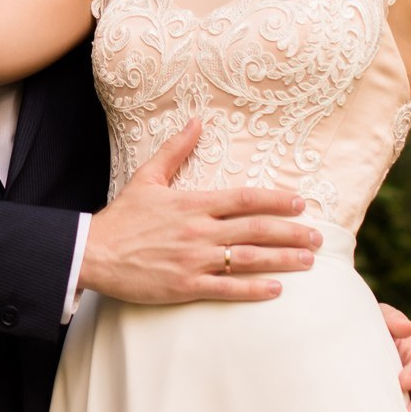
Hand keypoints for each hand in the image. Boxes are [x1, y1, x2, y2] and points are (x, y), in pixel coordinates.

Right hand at [80, 119, 321, 303]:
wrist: (93, 252)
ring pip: (248, 259)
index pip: (244, 199)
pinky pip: (227, 288)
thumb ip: (176, 149)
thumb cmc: (122, 217)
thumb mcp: (148, 177)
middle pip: (255, 229)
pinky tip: (276, 290)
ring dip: (282, 259)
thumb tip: (197, 121)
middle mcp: (199, 231)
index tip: (301, 203)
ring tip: (308, 260)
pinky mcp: (185, 285)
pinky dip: (254, 289)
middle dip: (291, 232)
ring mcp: (194, 260)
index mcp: (193, 203)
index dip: (276, 200)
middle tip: (317, 237)